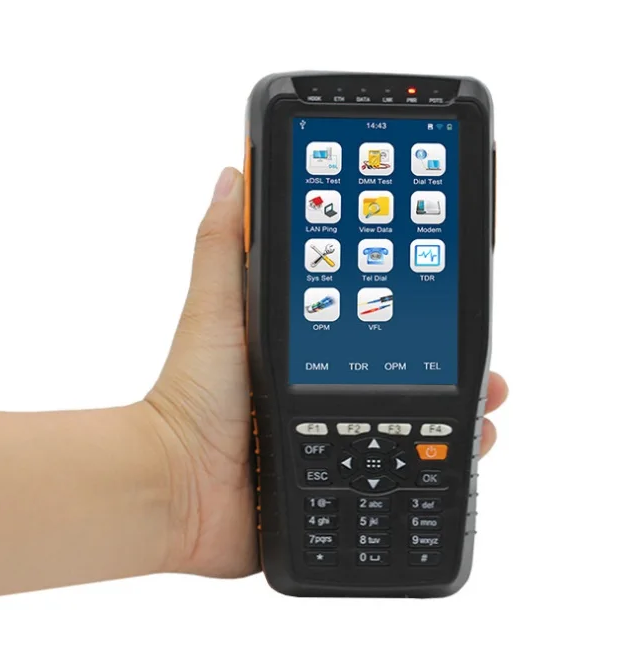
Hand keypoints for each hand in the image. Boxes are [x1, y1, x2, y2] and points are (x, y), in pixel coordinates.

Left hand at [144, 168, 508, 577]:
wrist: (179, 491)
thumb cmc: (192, 399)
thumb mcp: (214, 310)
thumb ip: (224, 246)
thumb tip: (233, 175)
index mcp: (300, 343)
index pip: (367, 314)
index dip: (409, 303)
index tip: (445, 288)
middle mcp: (320, 386)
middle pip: (400, 367)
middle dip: (448, 361)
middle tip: (485, 361)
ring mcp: (329, 436)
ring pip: (410, 420)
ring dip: (457, 410)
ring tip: (489, 402)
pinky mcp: (334, 480)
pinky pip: (397, 472)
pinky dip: (437, 464)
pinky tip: (468, 449)